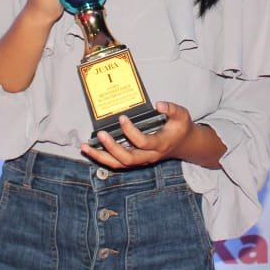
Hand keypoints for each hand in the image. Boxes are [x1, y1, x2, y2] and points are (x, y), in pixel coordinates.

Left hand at [80, 101, 196, 168]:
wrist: (183, 144)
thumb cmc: (180, 128)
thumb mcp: (181, 115)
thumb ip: (171, 109)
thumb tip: (158, 104)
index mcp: (160, 144)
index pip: (143, 142)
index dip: (131, 132)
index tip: (122, 118)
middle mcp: (149, 156)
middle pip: (128, 158)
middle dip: (112, 148)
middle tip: (101, 134)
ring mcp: (141, 161)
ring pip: (119, 164)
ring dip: (101, 157)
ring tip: (85, 147)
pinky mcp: (135, 161)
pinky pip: (116, 163)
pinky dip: (102, 158)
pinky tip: (90, 150)